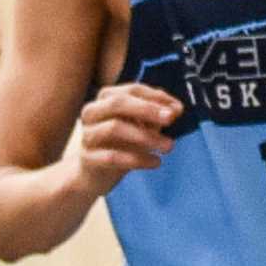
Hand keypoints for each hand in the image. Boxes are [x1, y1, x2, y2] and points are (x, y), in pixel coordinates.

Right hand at [74, 80, 183, 194]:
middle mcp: (92, 112)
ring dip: (146, 136)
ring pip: (114, 128)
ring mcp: (87, 135)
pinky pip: (112, 156)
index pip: (132, 90)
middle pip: (117, 103)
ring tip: (169, 146)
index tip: (177, 108)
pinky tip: (156, 162)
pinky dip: (137, 159)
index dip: (156, 97)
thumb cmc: (121, 144)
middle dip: (147, 109)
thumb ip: (158, 116)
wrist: (94, 175)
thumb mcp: (142, 126)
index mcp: (106, 99)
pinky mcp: (87, 158)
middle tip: (170, 118)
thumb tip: (176, 109)